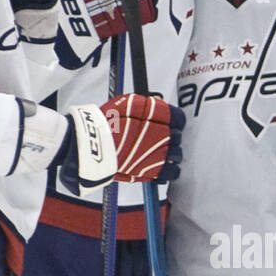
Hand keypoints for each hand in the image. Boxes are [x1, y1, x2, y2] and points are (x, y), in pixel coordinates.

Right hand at [60, 95, 184, 192]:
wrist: (96, 145)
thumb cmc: (108, 122)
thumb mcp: (128, 103)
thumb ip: (146, 106)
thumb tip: (155, 105)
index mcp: (160, 116)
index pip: (179, 118)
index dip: (174, 121)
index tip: (168, 123)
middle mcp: (164, 135)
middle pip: (178, 136)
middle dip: (171, 137)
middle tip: (159, 138)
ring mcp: (160, 154)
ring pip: (177, 155)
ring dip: (172, 153)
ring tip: (161, 153)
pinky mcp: (154, 171)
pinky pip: (172, 172)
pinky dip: (171, 170)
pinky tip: (163, 167)